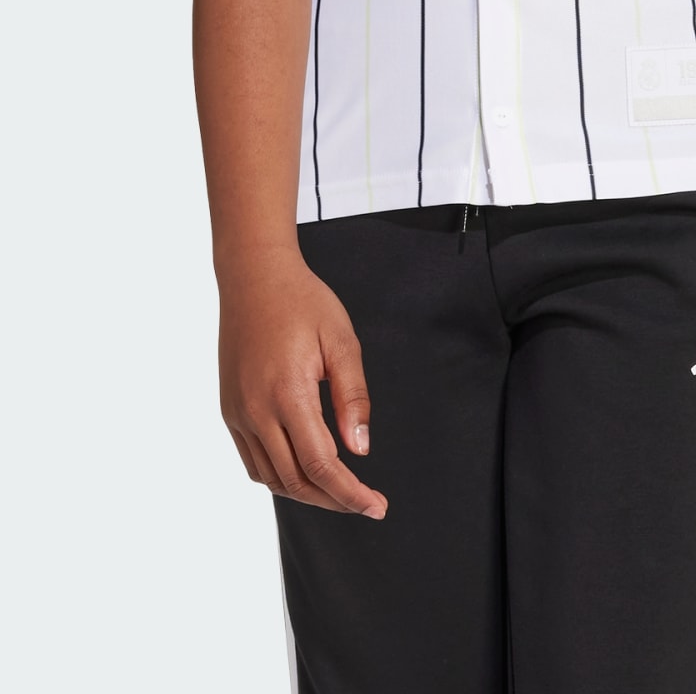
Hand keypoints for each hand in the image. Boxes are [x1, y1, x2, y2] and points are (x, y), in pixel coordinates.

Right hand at [217, 251, 385, 516]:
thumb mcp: (341, 341)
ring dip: (306, 493)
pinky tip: (304, 473)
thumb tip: (360, 449)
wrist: (254, 279)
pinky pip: (253, 461)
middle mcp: (256, 412)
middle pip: (295, 480)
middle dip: (333, 500)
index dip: (350, 493)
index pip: (322, 465)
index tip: (376, 506)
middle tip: (367, 504)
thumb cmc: (303, 303)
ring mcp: (238, 414)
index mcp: (287, 394)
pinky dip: (279, 477)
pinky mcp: (229, 412)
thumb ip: (352, 397)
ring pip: (271, 477)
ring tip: (340, 493)